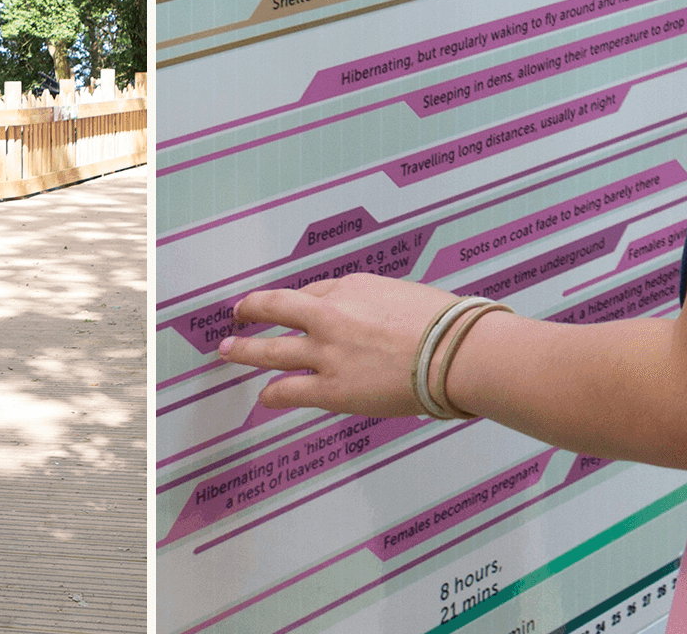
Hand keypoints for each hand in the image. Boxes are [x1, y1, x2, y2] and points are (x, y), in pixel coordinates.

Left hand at [217, 274, 463, 417]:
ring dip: (244, 352)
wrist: (459, 353)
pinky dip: (273, 394)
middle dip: (250, 312)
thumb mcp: (403, 295)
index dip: (295, 304)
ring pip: (269, 351)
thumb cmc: (447, 325)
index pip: (310, 294)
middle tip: (237, 316)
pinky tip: (265, 397)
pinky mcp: (332, 389)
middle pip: (274, 309)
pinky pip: (289, 392)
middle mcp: (329, 316)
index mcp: (350, 288)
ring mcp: (325, 353)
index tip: (285, 308)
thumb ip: (374, 306)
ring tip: (227, 352)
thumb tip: (370, 320)